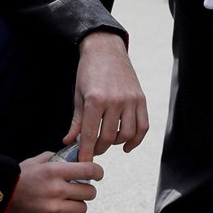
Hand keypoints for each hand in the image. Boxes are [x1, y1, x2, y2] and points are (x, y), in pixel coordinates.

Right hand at [8, 149, 102, 212]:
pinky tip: (62, 211)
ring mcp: (53, 209)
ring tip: (68, 201)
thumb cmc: (18, 178)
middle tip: (80, 188)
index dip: (98, 171)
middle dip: (87, 189)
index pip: (89, 171)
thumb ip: (56, 158)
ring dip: (78, 204)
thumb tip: (74, 158)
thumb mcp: (36, 162)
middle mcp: (56, 190)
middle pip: (90, 192)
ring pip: (83, 208)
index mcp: (54, 171)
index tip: (98, 174)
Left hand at [68, 30, 148, 160]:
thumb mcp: (78, 95)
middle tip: (92, 149)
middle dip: (99, 148)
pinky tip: (126, 146)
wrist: (106, 49)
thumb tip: (69, 142)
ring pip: (127, 134)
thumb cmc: (88, 72)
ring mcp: (131, 99)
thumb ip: (76, 121)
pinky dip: (136, 140)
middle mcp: (115, 100)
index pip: (90, 134)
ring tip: (107, 142)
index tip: (84, 162)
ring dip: (116, 144)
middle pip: (109, 137)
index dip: (86, 152)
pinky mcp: (141, 98)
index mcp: (95, 99)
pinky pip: (143, 126)